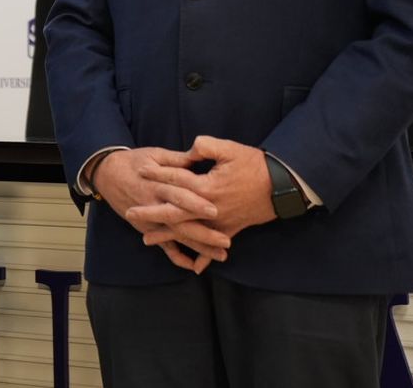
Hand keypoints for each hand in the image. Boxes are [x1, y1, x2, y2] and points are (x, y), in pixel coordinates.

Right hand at [92, 147, 227, 272]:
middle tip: (226, 240)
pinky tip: (194, 266)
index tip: (216, 210)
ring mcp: (151, 220)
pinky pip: (164, 247)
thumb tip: (197, 158)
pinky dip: (178, 257)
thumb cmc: (134, 162)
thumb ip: (176, 160)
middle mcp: (154, 205)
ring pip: (177, 237)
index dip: (196, 203)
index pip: (178, 195)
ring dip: (199, 247)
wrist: (108, 175)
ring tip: (222, 255)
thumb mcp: (154, 154)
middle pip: (181, 222)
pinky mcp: (148, 229)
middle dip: (204, 233)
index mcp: (157, 184)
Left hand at [133, 136, 275, 253]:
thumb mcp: (230, 149)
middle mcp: (210, 209)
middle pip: (174, 213)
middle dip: (150, 212)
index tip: (141, 170)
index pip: (176, 180)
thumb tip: (189, 149)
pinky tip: (192, 267)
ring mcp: (220, 223)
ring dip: (167, 236)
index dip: (158, 174)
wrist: (282, 186)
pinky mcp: (231, 230)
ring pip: (188, 232)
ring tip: (146, 239)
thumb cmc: (255, 165)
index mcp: (207, 187)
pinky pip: (214, 246)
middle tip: (129, 212)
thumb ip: (205, 146)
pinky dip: (203, 257)